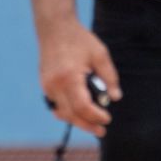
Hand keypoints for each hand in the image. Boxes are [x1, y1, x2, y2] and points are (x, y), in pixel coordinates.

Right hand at [38, 18, 121, 136]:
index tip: (107, 119)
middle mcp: (54, 85)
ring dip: (77, 121)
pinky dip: (68, 112)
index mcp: (69, 77)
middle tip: (101, 131)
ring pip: (62, 113)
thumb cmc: (79, 40)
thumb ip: (109, 77)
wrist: (54, 29)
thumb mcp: (100, 55)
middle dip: (87, 124)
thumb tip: (115, 98)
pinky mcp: (45, 86)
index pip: (81, 106)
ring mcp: (47, 87)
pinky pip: (56, 106)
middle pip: (70, 114)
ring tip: (92, 124)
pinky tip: (79, 114)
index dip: (95, 116)